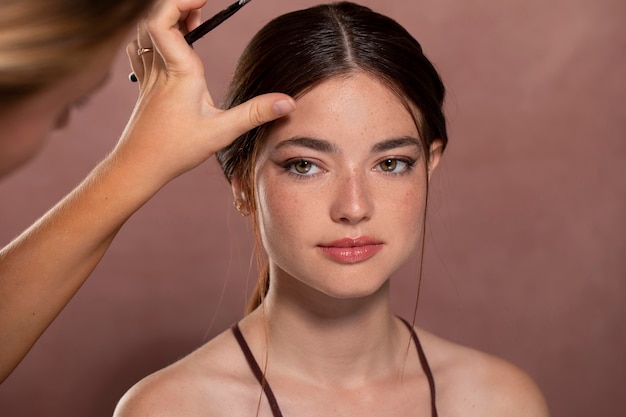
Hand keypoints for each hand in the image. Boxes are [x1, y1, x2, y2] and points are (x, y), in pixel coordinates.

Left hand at [117, 0, 293, 184]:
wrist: (139, 166)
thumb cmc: (176, 150)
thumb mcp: (222, 132)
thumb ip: (256, 114)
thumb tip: (287, 102)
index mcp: (179, 72)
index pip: (162, 21)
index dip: (179, 2)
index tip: (203, 1)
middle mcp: (160, 69)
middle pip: (152, 19)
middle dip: (176, 8)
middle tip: (200, 11)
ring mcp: (148, 76)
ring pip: (143, 33)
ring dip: (164, 21)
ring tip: (189, 24)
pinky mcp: (143, 86)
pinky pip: (139, 50)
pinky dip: (150, 38)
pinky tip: (165, 46)